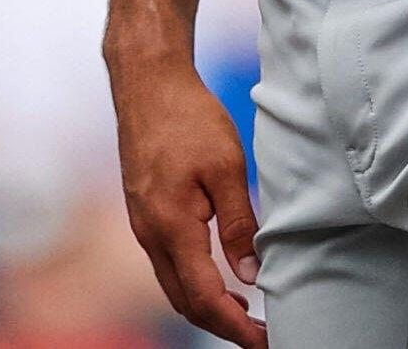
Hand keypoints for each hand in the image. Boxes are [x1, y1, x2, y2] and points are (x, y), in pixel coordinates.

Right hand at [109, 49, 264, 348]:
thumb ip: (239, 223)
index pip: (204, 297)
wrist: (147, 84)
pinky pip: (167, 265)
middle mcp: (150, 234)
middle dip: (222, 326)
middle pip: (184, 302)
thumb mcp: (226, 166)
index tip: (264, 341)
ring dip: (207, 308)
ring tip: (247, 316)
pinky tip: (220, 279)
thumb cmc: (188, 117)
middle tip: (261, 336)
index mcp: (172, 226)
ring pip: (173, 286)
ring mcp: (142, 225)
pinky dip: (194, 284)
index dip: (235, 327)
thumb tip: (251, 275)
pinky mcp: (144, 213)